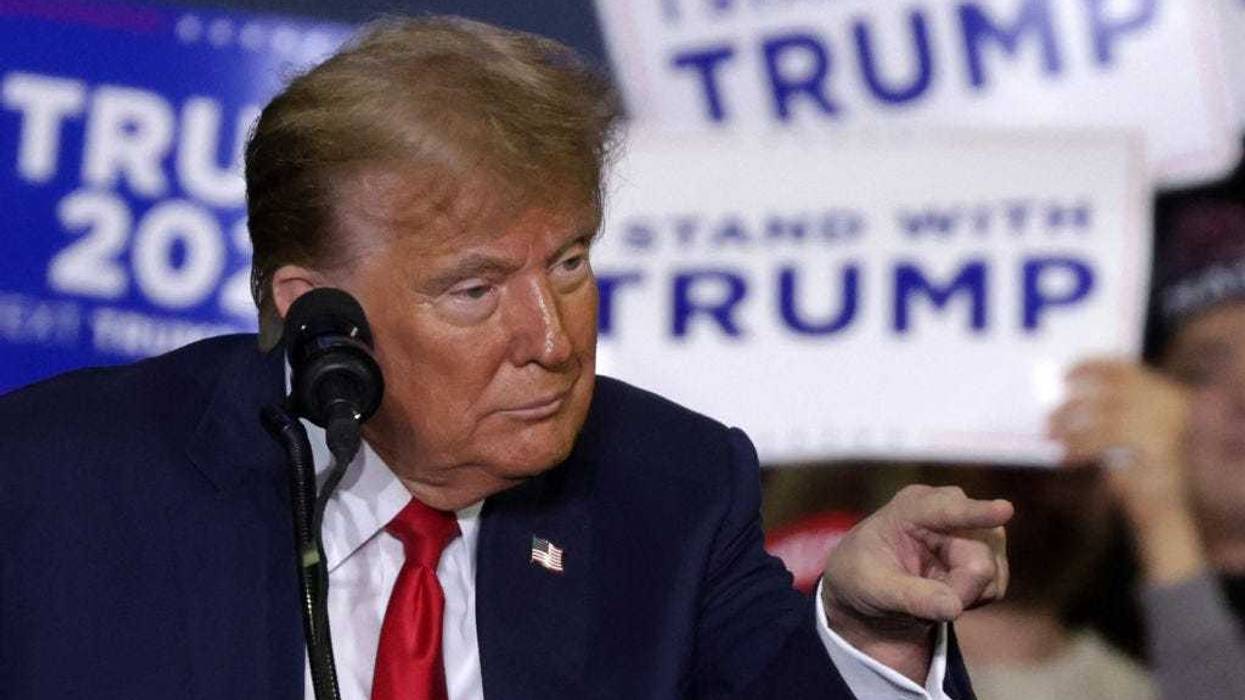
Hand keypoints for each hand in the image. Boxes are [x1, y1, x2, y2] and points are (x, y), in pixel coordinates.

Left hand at [821, 485, 1011, 682]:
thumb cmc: (862, 575)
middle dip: (959, 589)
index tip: (1004, 510)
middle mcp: (949, 510)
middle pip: (978, 557)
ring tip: (928, 591)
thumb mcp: (873, 587)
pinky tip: (945, 592)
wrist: (868, 589)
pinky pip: (996, 585)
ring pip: (992, 572)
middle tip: (924, 603)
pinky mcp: (986, 552)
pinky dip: (974, 599)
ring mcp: (972, 530)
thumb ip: (911, 596)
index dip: (977, 513)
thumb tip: (952, 606)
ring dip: (965, 595)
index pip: (948, 509)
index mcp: (912, 506)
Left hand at [1047, 359, 1203, 582]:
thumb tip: (1066, 397)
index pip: (1125, 368)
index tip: (1065, 372)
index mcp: (1168, 395)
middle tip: (1047, 416)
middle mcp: (1168, 404)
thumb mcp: (1130, 435)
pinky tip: (1064, 457)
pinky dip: (1077, 446)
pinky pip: (1101, 439)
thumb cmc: (1143, 475)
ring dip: (1069, 422)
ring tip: (1050, 435)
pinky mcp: (1150, 447)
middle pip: (1109, 389)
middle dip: (1074, 400)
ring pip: (1101, 413)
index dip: (1092, 366)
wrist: (1166, 512)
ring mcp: (1162, 423)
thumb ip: (1109, 412)